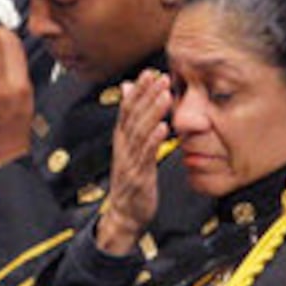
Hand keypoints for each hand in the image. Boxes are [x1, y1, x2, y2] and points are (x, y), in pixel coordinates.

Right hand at [98, 69, 171, 255]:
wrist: (125, 213)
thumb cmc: (131, 180)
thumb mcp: (129, 147)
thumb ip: (130, 119)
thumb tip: (127, 90)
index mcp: (122, 138)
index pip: (127, 108)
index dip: (138, 90)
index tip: (150, 72)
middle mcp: (123, 146)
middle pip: (133, 116)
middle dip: (146, 95)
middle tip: (160, 77)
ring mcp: (129, 161)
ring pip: (139, 132)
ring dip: (152, 112)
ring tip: (164, 95)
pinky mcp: (138, 176)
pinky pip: (146, 155)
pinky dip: (154, 140)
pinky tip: (163, 128)